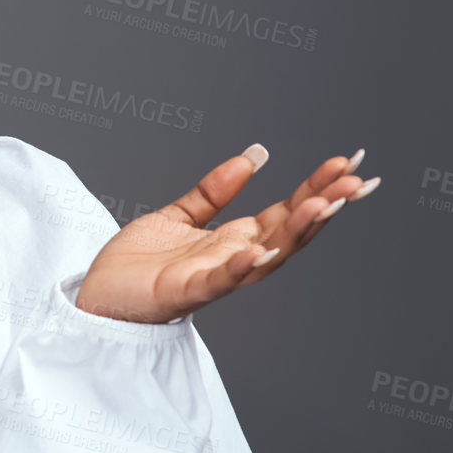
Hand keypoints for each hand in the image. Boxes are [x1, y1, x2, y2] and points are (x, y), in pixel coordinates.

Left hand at [72, 145, 377, 324]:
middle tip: (355, 181)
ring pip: (263, 257)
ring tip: (320, 205)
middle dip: (322, 207)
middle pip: (287, 232)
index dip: (317, 188)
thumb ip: (213, 191)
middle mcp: (231, 260)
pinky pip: (216, 282)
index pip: (284, 211)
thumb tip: (252, 156)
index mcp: (232, 239)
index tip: (347, 163)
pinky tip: (258, 250)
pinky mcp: (182, 293)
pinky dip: (238, 267)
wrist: (96, 296)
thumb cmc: (136, 264)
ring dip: (293, 233)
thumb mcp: (178, 215)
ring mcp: (211, 278)